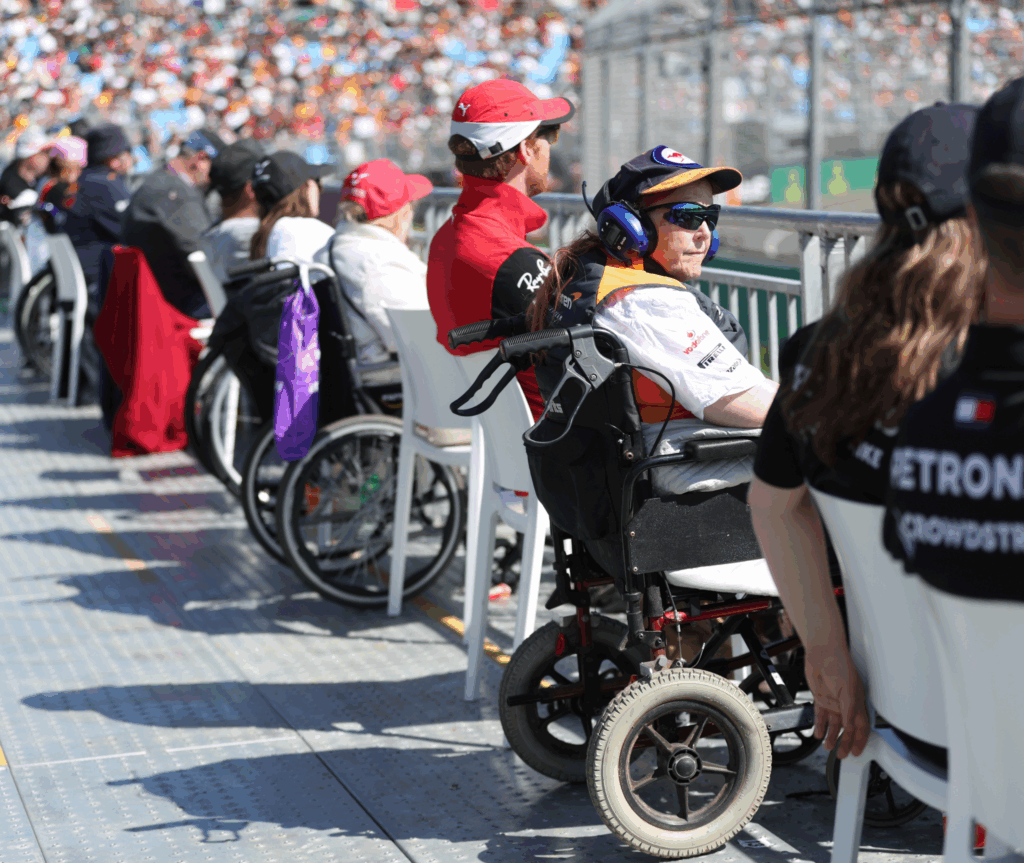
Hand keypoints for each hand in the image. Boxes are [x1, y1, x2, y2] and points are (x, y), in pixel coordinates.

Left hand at [804, 642, 869, 758]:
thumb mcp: (848, 689)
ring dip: (831, 736)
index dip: (860, 739)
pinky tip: (817, 734)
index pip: (861, 726)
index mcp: (857, 702)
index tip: (857, 751)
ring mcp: (833, 702)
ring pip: (834, 724)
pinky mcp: (820, 698)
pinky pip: (820, 715)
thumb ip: (849, 709)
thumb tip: (850, 726)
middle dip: (845, 742)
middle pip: (847, 728)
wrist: (822, 653)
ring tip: (827, 747)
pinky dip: (819, 725)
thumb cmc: (839, 665)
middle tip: (842, 754)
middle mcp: (846, 704)